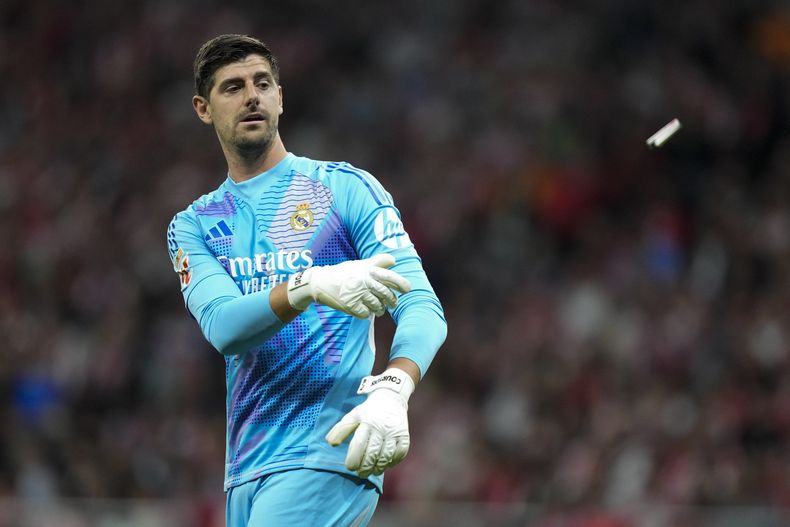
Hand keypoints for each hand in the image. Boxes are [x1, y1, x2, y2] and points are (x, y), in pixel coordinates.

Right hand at [287, 254, 410, 317]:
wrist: (321, 282)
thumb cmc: (343, 273)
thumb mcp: (360, 264)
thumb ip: (377, 262)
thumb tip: (394, 260)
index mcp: (367, 271)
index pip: (389, 277)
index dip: (400, 283)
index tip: (407, 289)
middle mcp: (364, 282)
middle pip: (385, 295)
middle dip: (392, 301)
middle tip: (392, 304)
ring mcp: (357, 294)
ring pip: (377, 306)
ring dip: (379, 309)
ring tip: (377, 309)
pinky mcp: (350, 305)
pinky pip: (365, 314)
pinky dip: (366, 314)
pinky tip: (363, 310)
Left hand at [325, 368, 414, 477]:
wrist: (390, 397)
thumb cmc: (368, 411)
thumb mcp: (353, 416)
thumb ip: (341, 429)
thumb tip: (331, 443)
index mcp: (366, 422)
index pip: (359, 444)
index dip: (354, 458)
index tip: (350, 467)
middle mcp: (381, 428)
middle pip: (373, 453)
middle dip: (366, 467)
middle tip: (361, 473)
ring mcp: (394, 432)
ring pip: (387, 455)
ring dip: (379, 467)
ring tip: (373, 471)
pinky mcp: (404, 435)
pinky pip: (401, 452)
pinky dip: (394, 461)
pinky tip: (387, 464)